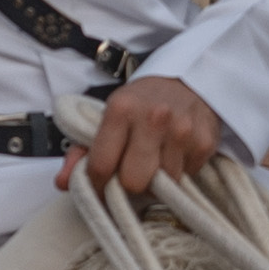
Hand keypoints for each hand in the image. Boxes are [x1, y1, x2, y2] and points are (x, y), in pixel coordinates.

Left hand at [63, 76, 226, 199]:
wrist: (186, 79)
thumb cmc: (140, 104)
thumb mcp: (106, 118)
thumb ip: (81, 152)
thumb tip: (62, 184)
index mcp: (121, 109)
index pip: (102, 165)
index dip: (97, 186)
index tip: (100, 190)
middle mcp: (153, 118)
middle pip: (134, 182)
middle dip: (130, 185)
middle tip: (131, 175)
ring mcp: (183, 130)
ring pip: (163, 184)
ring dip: (157, 181)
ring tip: (155, 162)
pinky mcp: (205, 141)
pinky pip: (187, 176)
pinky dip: (179, 172)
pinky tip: (175, 154)